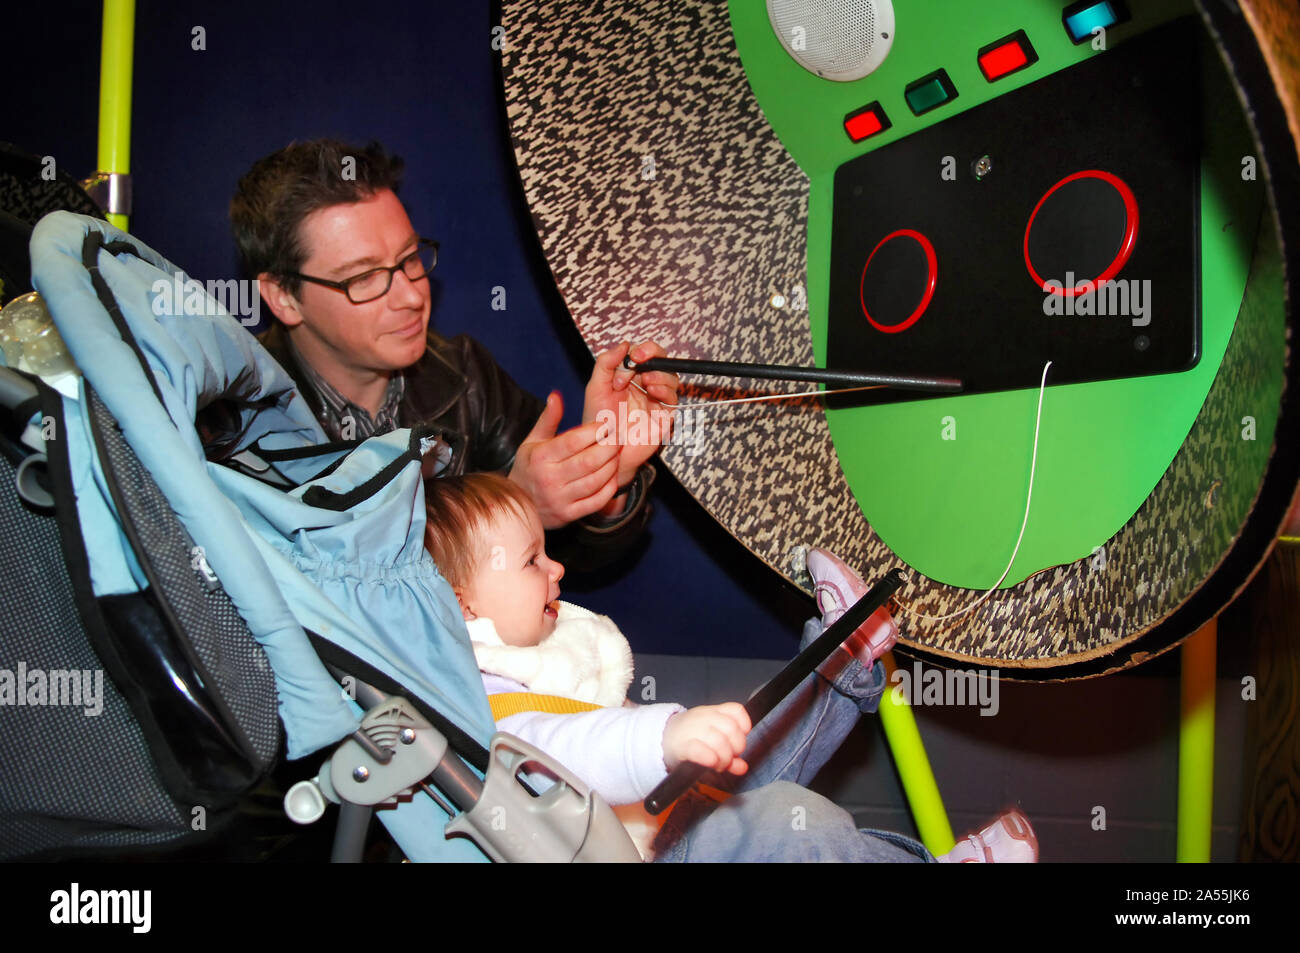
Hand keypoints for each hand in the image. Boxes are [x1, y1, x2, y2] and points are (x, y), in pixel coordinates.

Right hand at [509, 391, 621, 528]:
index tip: (607, 423)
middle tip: (619, 438)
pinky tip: (612, 475)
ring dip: (612, 466)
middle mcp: (549, 479)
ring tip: (617, 454)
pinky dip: (609, 487)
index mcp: (540, 458)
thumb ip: (548, 419)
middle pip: (589, 461)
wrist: (517, 503)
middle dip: (610, 447)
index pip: (573, 441)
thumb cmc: (529, 467)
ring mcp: (559, 499)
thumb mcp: (533, 441)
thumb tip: (556, 395)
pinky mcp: (568, 515)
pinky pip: (597, 501)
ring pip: (596, 481)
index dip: (595, 431)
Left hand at [582, 341, 679, 489]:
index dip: (641, 351)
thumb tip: (624, 344)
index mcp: (630, 377)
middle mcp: (645, 386)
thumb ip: (606, 363)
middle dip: (654, 355)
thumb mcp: (596, 387)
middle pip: (662, 362)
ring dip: (661, 374)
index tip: (632, 356)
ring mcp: (656, 400)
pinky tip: (653, 390)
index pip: (644, 354)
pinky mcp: (663, 416)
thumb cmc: (598, 422)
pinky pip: (673, 399)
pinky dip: (666, 391)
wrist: (602, 450)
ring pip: (671, 378)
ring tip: (646, 380)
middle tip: (640, 358)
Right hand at [662, 702, 751, 774]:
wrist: (660, 740)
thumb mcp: (711, 741)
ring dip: (724, 758)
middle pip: (731, 728)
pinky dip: (709, 758)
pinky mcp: (681, 746)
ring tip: (718, 765)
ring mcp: (692, 730)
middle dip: (736, 748)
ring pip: (719, 741)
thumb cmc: (689, 739)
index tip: (739, 739)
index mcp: (713, 712)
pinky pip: (699, 750)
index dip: (744, 726)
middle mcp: (704, 718)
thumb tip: (743, 767)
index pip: (736, 710)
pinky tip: (711, 762)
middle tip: (729, 758)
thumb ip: (730, 753)